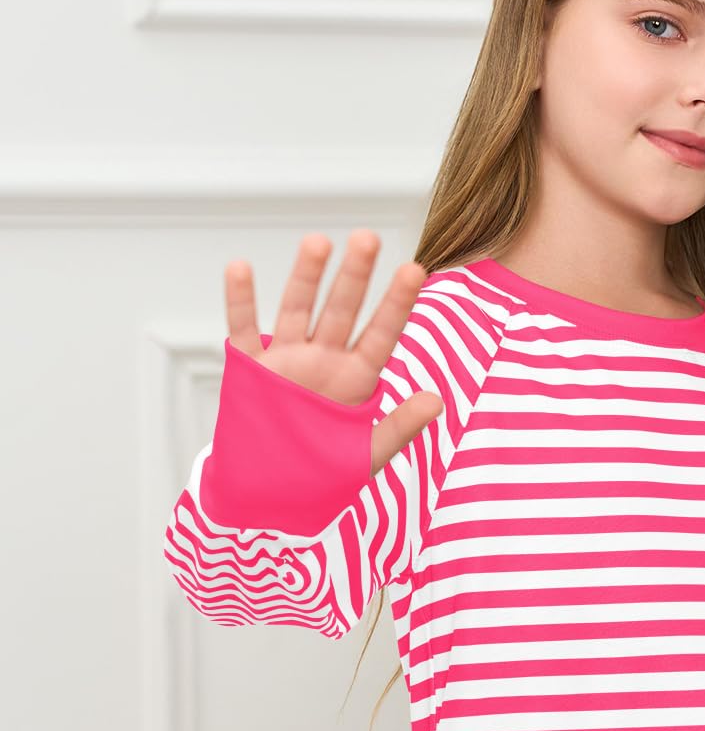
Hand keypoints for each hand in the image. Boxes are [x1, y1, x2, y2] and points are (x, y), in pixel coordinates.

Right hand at [224, 229, 444, 478]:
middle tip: (368, 237)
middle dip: (354, 277)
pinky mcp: (250, 371)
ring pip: (297, 310)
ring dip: (306, 278)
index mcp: (356, 378)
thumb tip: (437, 400)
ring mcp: (286, 362)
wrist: (271, 492)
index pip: (381, 334)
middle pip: (341, 311)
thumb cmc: (322, 472)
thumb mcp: (366, 454)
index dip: (397, 304)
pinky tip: (240, 268)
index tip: (416, 270)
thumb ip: (399, 427)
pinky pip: (243, 332)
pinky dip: (240, 302)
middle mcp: (323, 360)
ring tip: (318, 242)